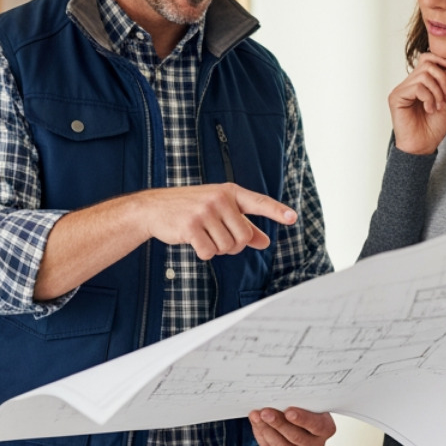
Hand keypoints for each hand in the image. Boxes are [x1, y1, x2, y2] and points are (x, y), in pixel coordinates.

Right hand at [136, 183, 296, 260]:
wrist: (154, 209)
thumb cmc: (190, 209)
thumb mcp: (218, 211)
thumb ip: (243, 225)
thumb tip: (265, 242)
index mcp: (229, 192)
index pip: (258, 202)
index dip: (276, 211)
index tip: (292, 218)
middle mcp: (220, 199)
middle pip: (244, 236)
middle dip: (234, 245)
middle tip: (219, 238)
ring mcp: (205, 211)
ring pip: (227, 247)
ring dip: (217, 249)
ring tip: (203, 236)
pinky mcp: (191, 226)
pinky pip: (210, 252)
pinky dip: (204, 253)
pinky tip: (193, 241)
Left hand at [248, 407, 335, 445]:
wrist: (297, 418)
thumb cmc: (303, 406)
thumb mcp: (305, 401)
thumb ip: (297, 400)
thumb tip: (279, 397)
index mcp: (326, 428)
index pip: (317, 426)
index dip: (303, 419)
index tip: (288, 411)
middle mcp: (316, 445)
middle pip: (296, 437)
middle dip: (278, 423)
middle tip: (265, 412)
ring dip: (266, 430)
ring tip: (256, 416)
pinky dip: (262, 437)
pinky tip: (256, 425)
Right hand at [388, 52, 445, 154]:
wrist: (424, 145)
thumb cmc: (434, 126)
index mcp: (419, 83)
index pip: (426, 58)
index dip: (440, 58)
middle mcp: (408, 84)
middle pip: (427, 64)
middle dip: (443, 78)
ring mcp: (401, 90)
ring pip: (424, 75)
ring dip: (437, 91)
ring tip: (438, 106)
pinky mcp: (396, 97)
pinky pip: (417, 87)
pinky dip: (428, 97)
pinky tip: (429, 109)